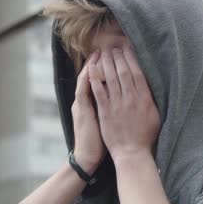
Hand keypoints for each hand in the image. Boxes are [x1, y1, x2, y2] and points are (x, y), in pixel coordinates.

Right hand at [71, 51, 105, 174]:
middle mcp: (85, 101)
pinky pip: (84, 90)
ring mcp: (82, 104)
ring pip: (87, 79)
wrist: (87, 157)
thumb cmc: (99, 142)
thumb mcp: (104, 122)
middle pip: (93, 76)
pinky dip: (88, 78)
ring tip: (100, 51)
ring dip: (94, 64)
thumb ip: (108, 109)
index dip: (106, 68)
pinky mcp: (82, 110)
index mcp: (91, 103)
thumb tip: (120, 100)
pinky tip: (92, 67)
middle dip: (101, 61)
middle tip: (108, 47)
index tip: (115, 56)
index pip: (99, 81)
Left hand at [88, 45, 160, 163]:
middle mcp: (131, 98)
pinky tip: (91, 69)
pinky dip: (95, 79)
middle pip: (123, 71)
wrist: (132, 153)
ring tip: (103, 54)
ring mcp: (117, 104)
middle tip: (113, 48)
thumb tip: (153, 86)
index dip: (131, 58)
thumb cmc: (146, 137)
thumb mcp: (156, 116)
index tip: (127, 49)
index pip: (137, 72)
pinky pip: (99, 91)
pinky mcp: (106, 111)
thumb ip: (153, 100)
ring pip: (110, 78)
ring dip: (106, 63)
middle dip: (118, 57)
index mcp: (144, 98)